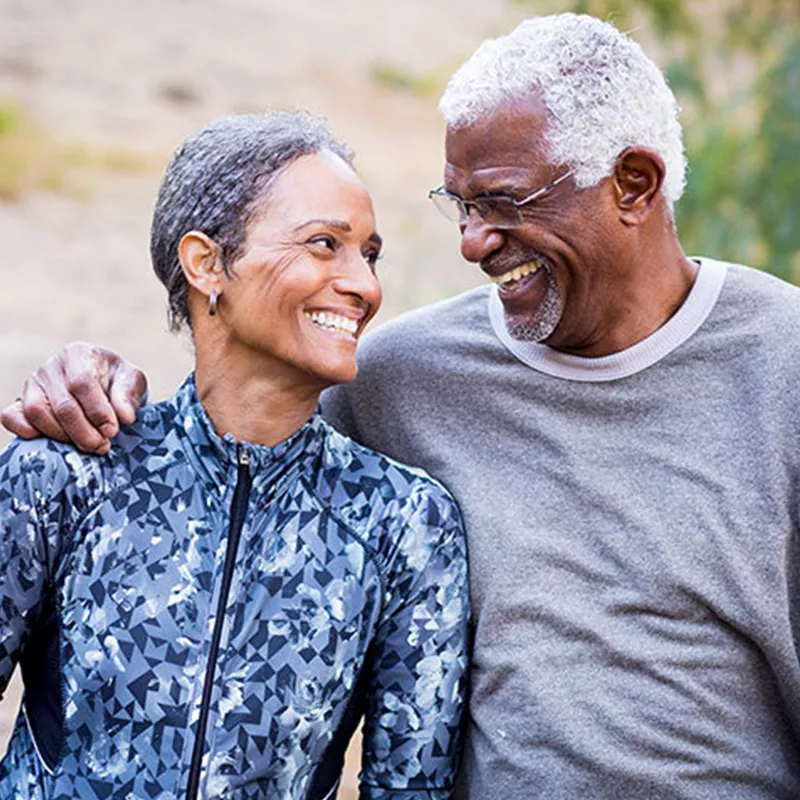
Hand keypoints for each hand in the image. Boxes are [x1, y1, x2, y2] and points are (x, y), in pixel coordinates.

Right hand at [1, 342, 147, 454]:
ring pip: (37, 414)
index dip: (97, 411)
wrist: (102, 384)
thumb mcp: (132, 381)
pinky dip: (28, 434)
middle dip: (84, 432)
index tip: (112, 431)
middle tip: (102, 446)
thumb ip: (129, 396)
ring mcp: (32, 384)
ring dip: (63, 437)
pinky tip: (56, 443)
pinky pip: (11, 417)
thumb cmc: (117, 382)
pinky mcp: (19, 401)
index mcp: (79, 354)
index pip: (82, 383)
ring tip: (88, 445)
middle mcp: (51, 367)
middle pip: (62, 405)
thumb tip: (125, 417)